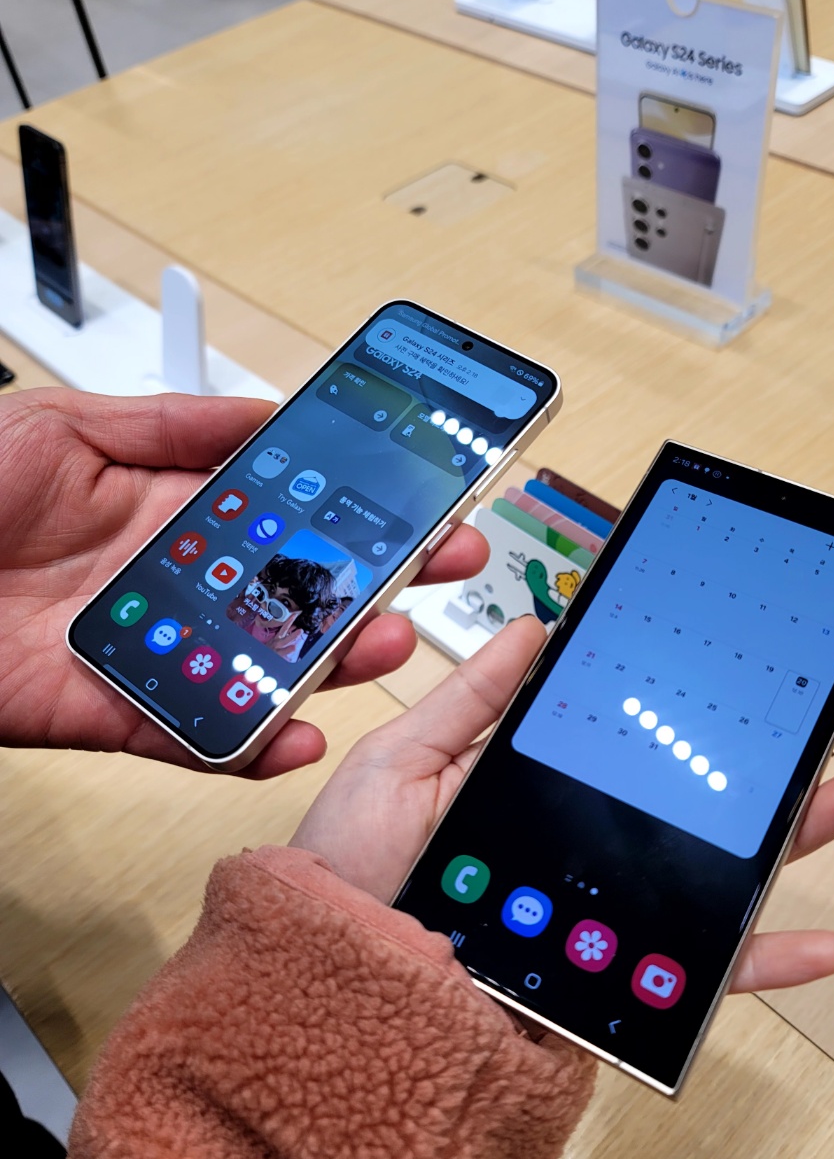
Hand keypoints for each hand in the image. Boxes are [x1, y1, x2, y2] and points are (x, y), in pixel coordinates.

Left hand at [0, 389, 487, 777]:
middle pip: (292, 590)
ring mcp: (154, 649)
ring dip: (332, 659)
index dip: (353, 507)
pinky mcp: (113, 713)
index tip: (416, 498)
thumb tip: (270, 414)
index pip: (285, 512)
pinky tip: (303, 731)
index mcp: (168, 508)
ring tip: (386, 639)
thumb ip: (174, 425)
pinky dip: (251, 744)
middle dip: (373, 580)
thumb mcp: (66, 426)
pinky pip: (195, 736)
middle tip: (443, 566)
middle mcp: (175, 581)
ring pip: (263, 663)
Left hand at [294, 616, 833, 992]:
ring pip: (712, 875)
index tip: (742, 664)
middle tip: (826, 716)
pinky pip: (698, 975)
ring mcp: (602, 918)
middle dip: (763, 761)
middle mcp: (579, 850)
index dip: (690, 705)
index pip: (631, 738)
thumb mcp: (398, 765)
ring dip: (791, 841)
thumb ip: (470, 700)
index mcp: (534, 790)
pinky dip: (765, 960)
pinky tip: (823, 943)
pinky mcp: (612, 984)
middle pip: (690, 801)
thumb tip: (534, 625)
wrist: (327, 999)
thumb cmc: (345, 876)